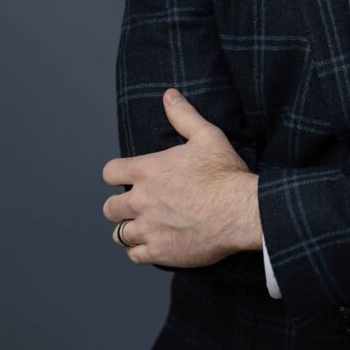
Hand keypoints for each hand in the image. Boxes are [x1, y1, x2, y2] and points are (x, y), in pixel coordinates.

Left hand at [102, 88, 262, 265]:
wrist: (240, 210)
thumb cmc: (224, 172)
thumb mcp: (206, 135)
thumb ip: (183, 115)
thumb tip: (169, 95)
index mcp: (147, 170)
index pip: (110, 173)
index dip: (117, 174)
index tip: (127, 177)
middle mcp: (141, 200)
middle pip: (109, 207)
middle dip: (120, 206)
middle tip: (137, 205)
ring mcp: (148, 228)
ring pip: (119, 234)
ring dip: (129, 229)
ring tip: (144, 226)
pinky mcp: (159, 251)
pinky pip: (134, 255)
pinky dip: (141, 250)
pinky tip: (154, 243)